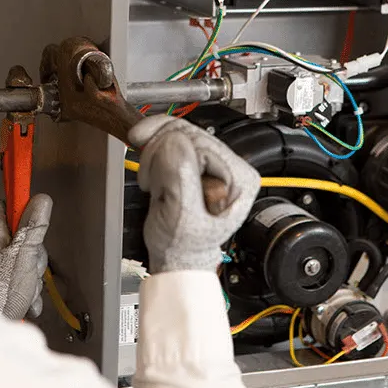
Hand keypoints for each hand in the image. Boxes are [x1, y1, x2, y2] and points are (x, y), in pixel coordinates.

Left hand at [0, 194, 51, 319]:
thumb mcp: (23, 255)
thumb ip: (33, 227)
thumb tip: (40, 200)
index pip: (7, 207)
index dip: (24, 210)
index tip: (36, 216)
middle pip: (23, 238)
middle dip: (35, 254)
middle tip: (30, 265)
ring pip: (26, 262)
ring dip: (33, 277)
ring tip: (25, 288)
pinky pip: (21, 281)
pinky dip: (28, 292)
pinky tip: (25, 301)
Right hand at [129, 115, 260, 273]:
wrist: (175, 256)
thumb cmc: (184, 246)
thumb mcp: (182, 217)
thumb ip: (180, 177)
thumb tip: (174, 143)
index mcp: (239, 180)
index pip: (202, 145)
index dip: (173, 159)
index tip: (157, 178)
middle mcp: (230, 167)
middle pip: (190, 134)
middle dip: (161, 154)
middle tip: (151, 180)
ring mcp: (212, 162)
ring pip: (178, 131)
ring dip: (155, 151)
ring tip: (152, 179)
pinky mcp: (193, 159)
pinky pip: (171, 136)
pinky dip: (153, 145)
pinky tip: (148, 159)